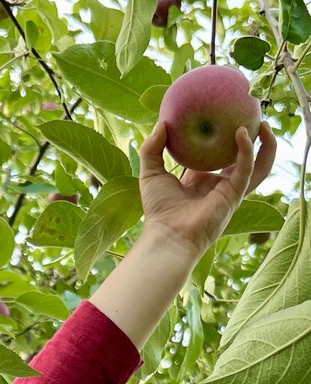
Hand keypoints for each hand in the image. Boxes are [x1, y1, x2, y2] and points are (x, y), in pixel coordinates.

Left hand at [138, 119, 276, 257]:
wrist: (168, 236)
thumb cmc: (158, 211)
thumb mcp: (151, 173)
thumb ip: (152, 148)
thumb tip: (161, 123)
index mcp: (200, 180)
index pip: (217, 155)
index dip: (223, 137)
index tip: (224, 115)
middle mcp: (218, 185)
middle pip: (243, 159)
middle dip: (252, 139)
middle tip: (251, 116)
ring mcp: (229, 191)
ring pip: (257, 166)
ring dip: (264, 145)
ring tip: (263, 123)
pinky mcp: (234, 196)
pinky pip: (247, 169)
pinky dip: (248, 151)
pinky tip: (243, 133)